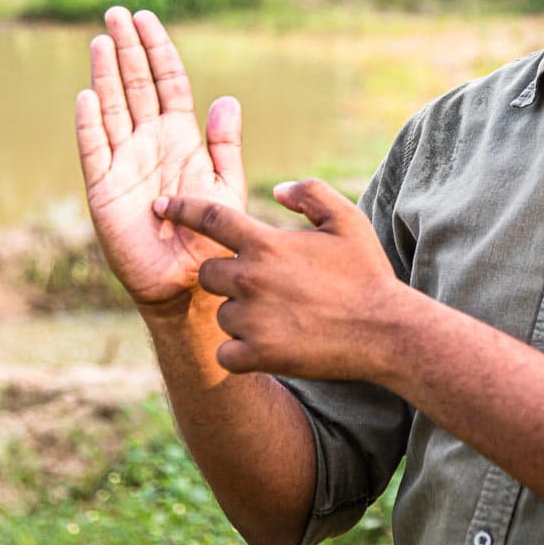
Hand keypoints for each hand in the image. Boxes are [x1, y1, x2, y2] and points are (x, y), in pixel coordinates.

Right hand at [75, 7, 245, 312]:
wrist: (188, 281)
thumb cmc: (211, 233)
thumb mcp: (226, 185)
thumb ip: (226, 143)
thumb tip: (227, 98)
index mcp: (179, 135)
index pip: (166, 81)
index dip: (157, 50)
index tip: (147, 18)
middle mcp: (148, 142)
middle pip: (136, 84)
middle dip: (127, 48)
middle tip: (116, 13)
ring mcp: (124, 162)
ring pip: (112, 108)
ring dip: (105, 75)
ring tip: (101, 40)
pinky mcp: (104, 189)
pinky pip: (95, 150)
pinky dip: (90, 125)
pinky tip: (86, 96)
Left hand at [153, 179, 405, 379]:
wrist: (384, 330)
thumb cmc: (367, 272)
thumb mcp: (347, 220)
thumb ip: (310, 194)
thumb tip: (279, 189)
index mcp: (266, 243)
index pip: (210, 218)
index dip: (181, 208)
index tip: (159, 206)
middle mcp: (250, 279)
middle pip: (208, 274)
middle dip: (229, 278)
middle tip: (268, 287)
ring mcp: (251, 319)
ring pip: (221, 314)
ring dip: (241, 316)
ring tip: (283, 317)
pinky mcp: (256, 355)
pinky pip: (225, 353)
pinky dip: (241, 353)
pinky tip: (271, 346)